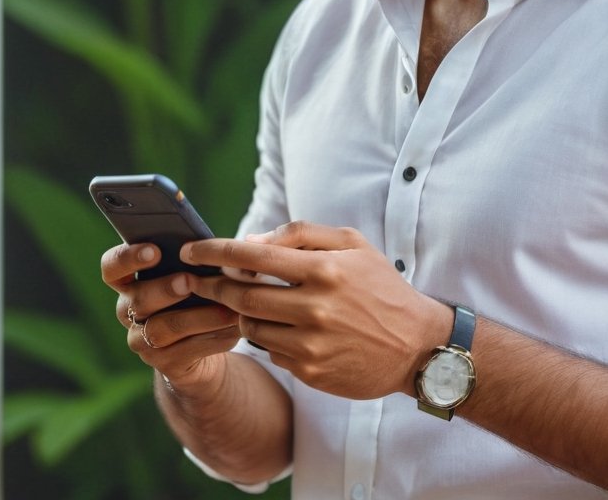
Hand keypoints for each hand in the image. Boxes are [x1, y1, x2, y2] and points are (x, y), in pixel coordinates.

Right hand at [100, 243, 241, 390]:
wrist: (205, 347)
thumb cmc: (199, 296)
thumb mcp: (195, 276)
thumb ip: (196, 261)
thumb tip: (219, 249)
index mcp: (130, 282)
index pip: (112, 268)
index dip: (127, 258)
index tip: (155, 250)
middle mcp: (128, 312)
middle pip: (137, 300)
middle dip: (164, 289)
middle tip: (189, 281)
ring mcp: (142, 341)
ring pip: (163, 329)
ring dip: (198, 317)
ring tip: (227, 309)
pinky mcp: (164, 364)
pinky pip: (185, 351)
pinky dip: (213, 338)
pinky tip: (234, 329)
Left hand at [183, 222, 451, 399]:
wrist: (417, 346)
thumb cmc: (381, 287)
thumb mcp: (353, 245)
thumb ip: (302, 235)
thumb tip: (252, 240)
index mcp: (325, 269)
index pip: (253, 255)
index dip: (215, 251)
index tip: (190, 249)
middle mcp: (316, 307)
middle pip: (242, 294)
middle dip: (212, 285)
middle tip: (196, 280)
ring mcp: (312, 344)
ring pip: (250, 325)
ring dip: (238, 312)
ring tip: (241, 302)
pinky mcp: (310, 372)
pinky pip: (269, 351)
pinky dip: (265, 337)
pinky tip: (276, 327)